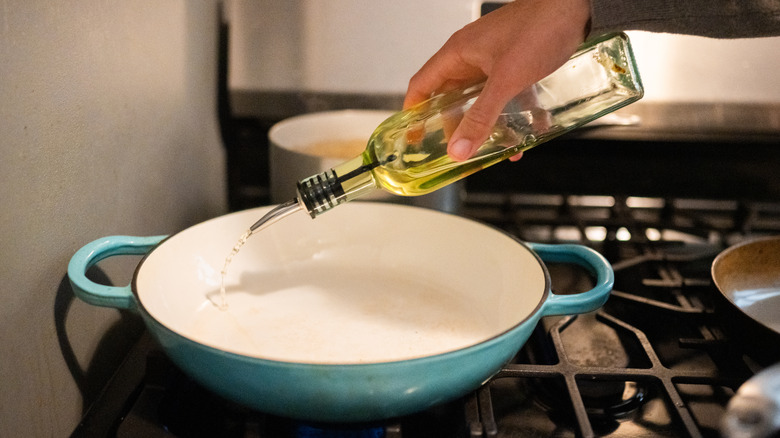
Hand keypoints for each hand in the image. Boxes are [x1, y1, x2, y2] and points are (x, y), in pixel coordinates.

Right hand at [404, 0, 590, 160]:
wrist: (577, 7)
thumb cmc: (540, 27)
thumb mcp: (506, 80)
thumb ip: (481, 117)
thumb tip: (459, 148)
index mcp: (457, 53)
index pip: (421, 85)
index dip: (413, 112)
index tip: (412, 137)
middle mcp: (472, 56)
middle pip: (451, 97)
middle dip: (456, 126)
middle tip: (459, 149)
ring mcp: (494, 60)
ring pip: (481, 99)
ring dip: (488, 123)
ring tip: (496, 147)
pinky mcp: (516, 64)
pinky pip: (507, 94)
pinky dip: (514, 113)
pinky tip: (529, 130)